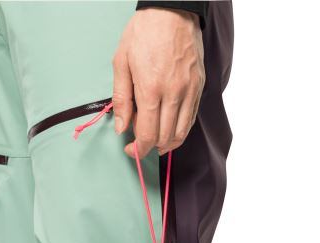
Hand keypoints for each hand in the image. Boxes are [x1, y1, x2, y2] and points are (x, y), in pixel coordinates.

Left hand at [113, 8, 204, 158]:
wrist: (172, 10)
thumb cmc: (144, 32)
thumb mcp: (121, 62)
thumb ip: (121, 99)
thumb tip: (122, 127)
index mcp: (151, 88)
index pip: (148, 135)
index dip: (139, 150)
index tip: (132, 150)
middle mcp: (173, 93)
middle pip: (164, 138)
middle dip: (150, 147)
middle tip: (139, 143)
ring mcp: (189, 91)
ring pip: (181, 133)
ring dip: (166, 143)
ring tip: (155, 140)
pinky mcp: (199, 88)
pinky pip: (191, 120)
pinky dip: (179, 131)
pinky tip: (169, 128)